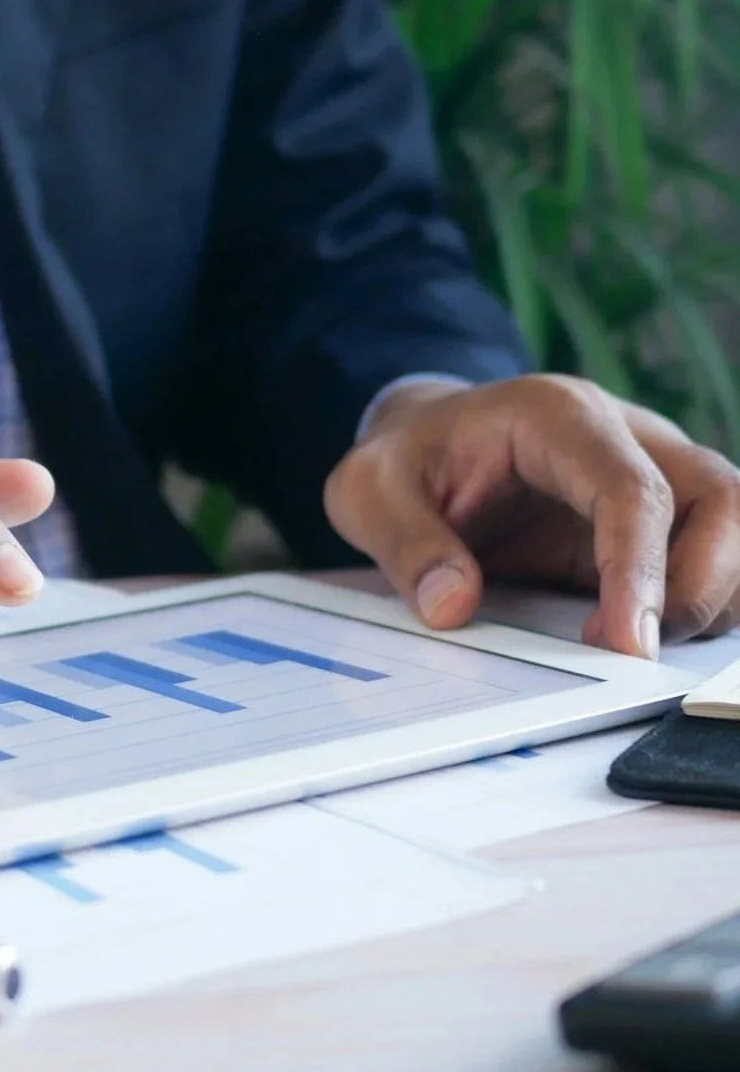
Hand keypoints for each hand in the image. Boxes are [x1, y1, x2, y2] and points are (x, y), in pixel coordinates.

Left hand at [325, 375, 739, 659]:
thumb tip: (452, 606)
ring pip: (733, 524)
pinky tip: (642, 637)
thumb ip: (405, 544)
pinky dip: (700, 601)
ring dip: (712, 594)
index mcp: (555, 416)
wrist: (421, 443)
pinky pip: (712, 556)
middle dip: (703, 583)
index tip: (626, 645)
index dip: (640, 569)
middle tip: (637, 654)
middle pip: (719, 496)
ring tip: (636, 647)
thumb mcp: (367, 492)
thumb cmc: (404, 461)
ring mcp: (647, 472)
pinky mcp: (652, 520)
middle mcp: (622, 435)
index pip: (630, 487)